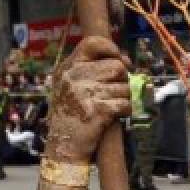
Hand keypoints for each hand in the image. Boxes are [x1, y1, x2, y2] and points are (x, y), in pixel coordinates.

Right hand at [45, 37, 130, 164]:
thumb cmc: (72, 115)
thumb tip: (126, 60)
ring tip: (109, 107)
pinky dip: (125, 111)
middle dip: (122, 81)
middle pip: (116, 67)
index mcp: (67, 67)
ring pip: (124, 87)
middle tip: (113, 93)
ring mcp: (85, 93)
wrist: (63, 146)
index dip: (112, 49)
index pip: (93, 43)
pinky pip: (126, 104)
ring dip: (123, 98)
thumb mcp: (71, 86)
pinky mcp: (97, 110)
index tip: (121, 60)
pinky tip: (114, 116)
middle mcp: (74, 77)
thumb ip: (92, 70)